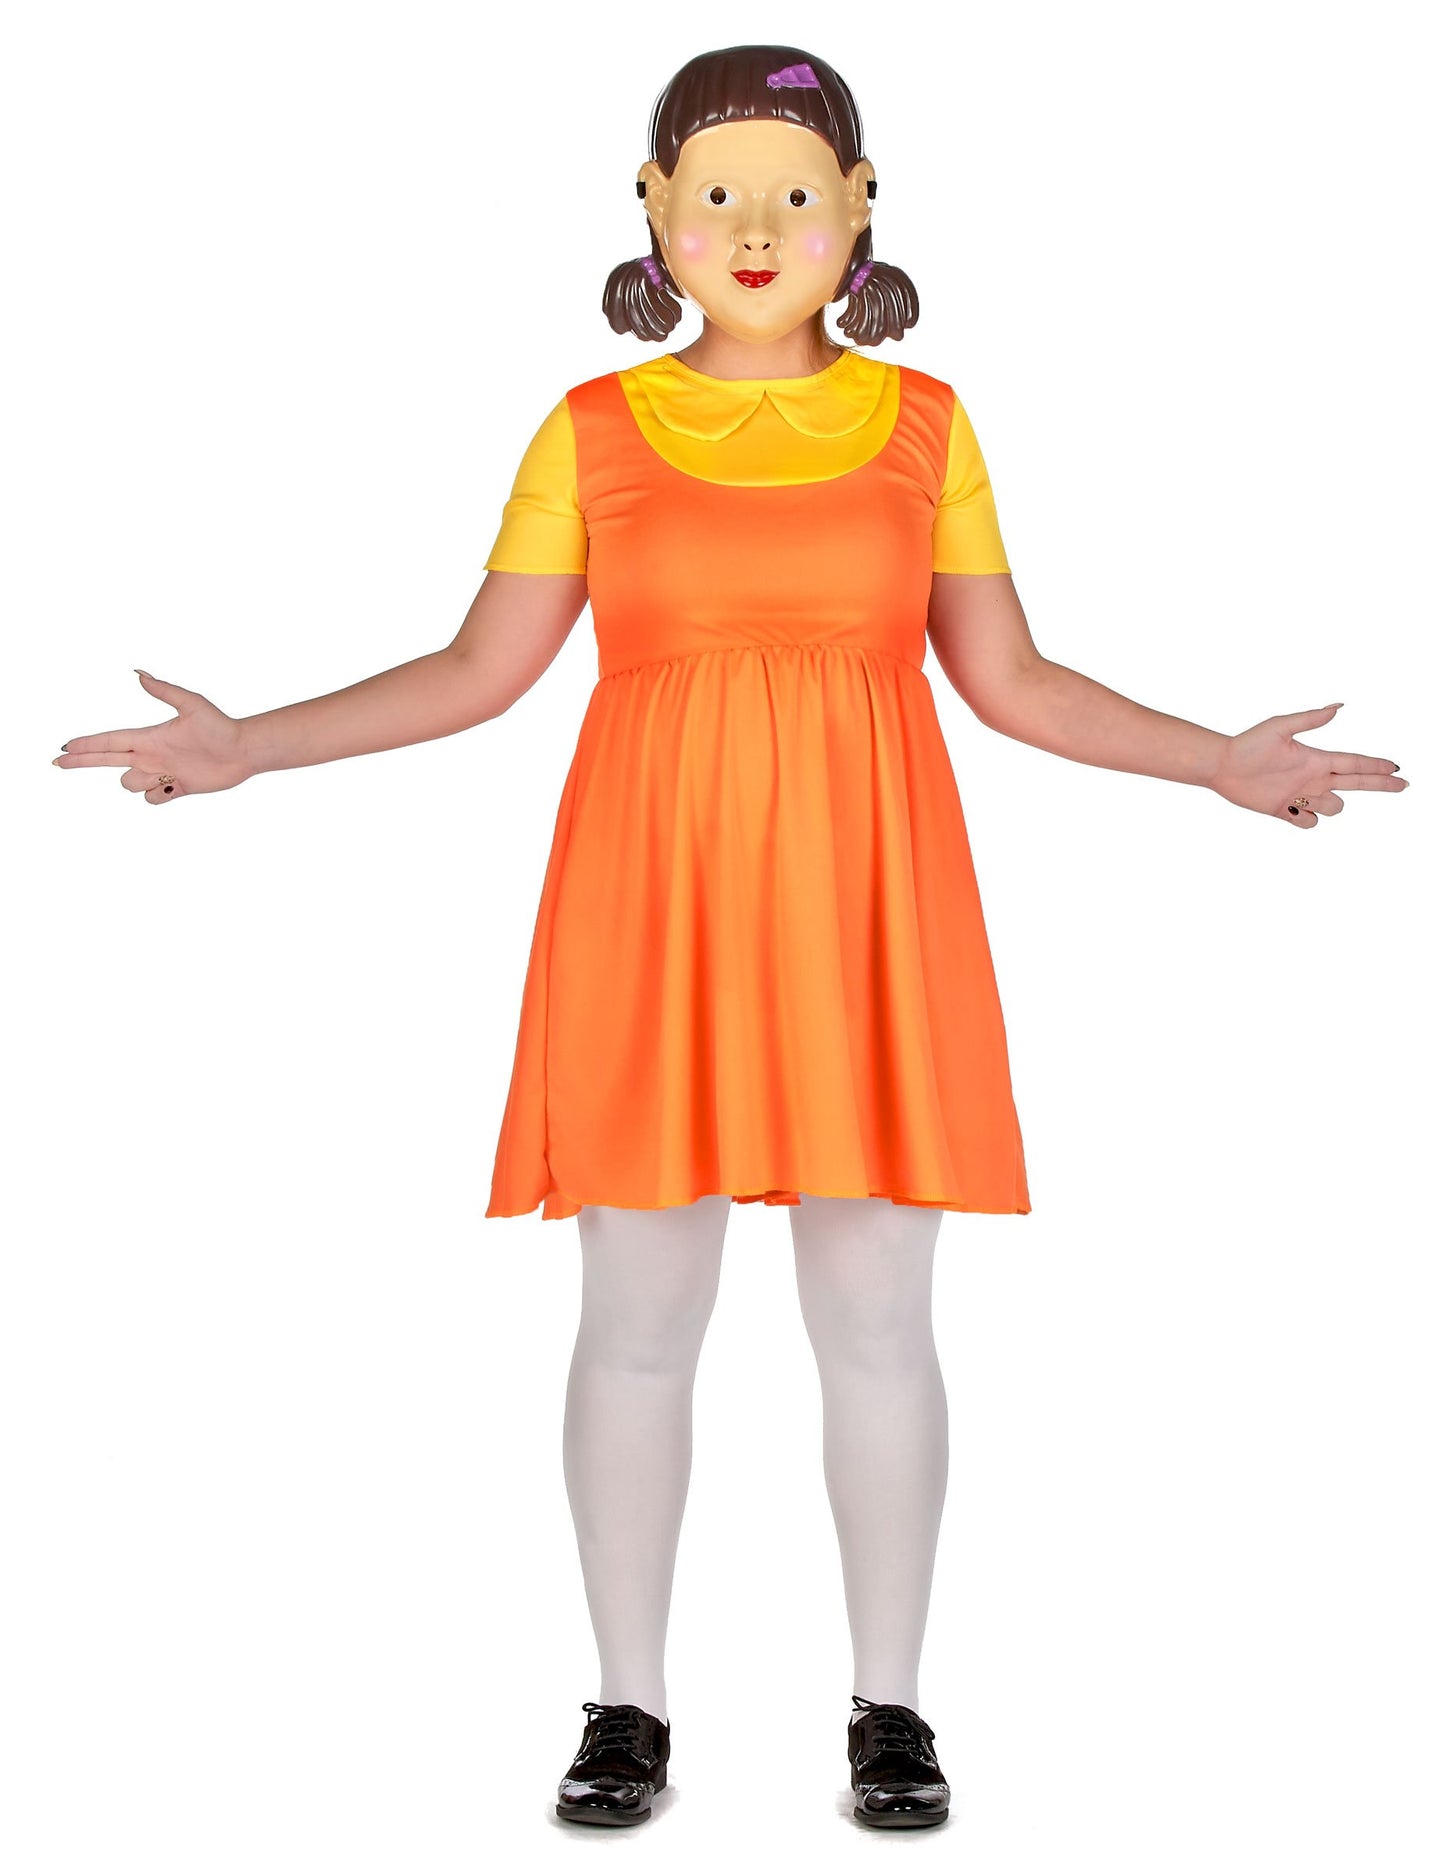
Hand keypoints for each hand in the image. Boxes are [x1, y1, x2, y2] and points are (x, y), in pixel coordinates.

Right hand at [51, 669, 254, 803]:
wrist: (244, 750)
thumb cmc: (220, 726)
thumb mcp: (191, 704)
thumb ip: (164, 690)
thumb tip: (139, 673)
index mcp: (149, 737)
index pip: (109, 741)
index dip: (87, 745)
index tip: (65, 746)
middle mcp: (151, 755)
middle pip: (107, 760)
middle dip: (82, 761)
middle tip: (58, 762)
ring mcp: (162, 772)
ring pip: (130, 783)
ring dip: (141, 780)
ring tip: (168, 772)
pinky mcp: (176, 788)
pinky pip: (152, 799)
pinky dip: (158, 796)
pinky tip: (175, 786)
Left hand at [1207, 703, 1408, 828]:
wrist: (1221, 766)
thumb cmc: (1248, 744)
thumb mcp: (1279, 727)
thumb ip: (1309, 719)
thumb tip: (1338, 706)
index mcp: (1315, 759)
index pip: (1354, 763)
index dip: (1375, 766)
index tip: (1396, 767)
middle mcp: (1312, 777)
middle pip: (1356, 783)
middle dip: (1380, 784)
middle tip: (1403, 785)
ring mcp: (1299, 795)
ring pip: (1333, 808)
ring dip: (1328, 806)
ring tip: (1302, 797)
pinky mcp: (1283, 810)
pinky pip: (1307, 823)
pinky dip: (1305, 820)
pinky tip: (1291, 811)